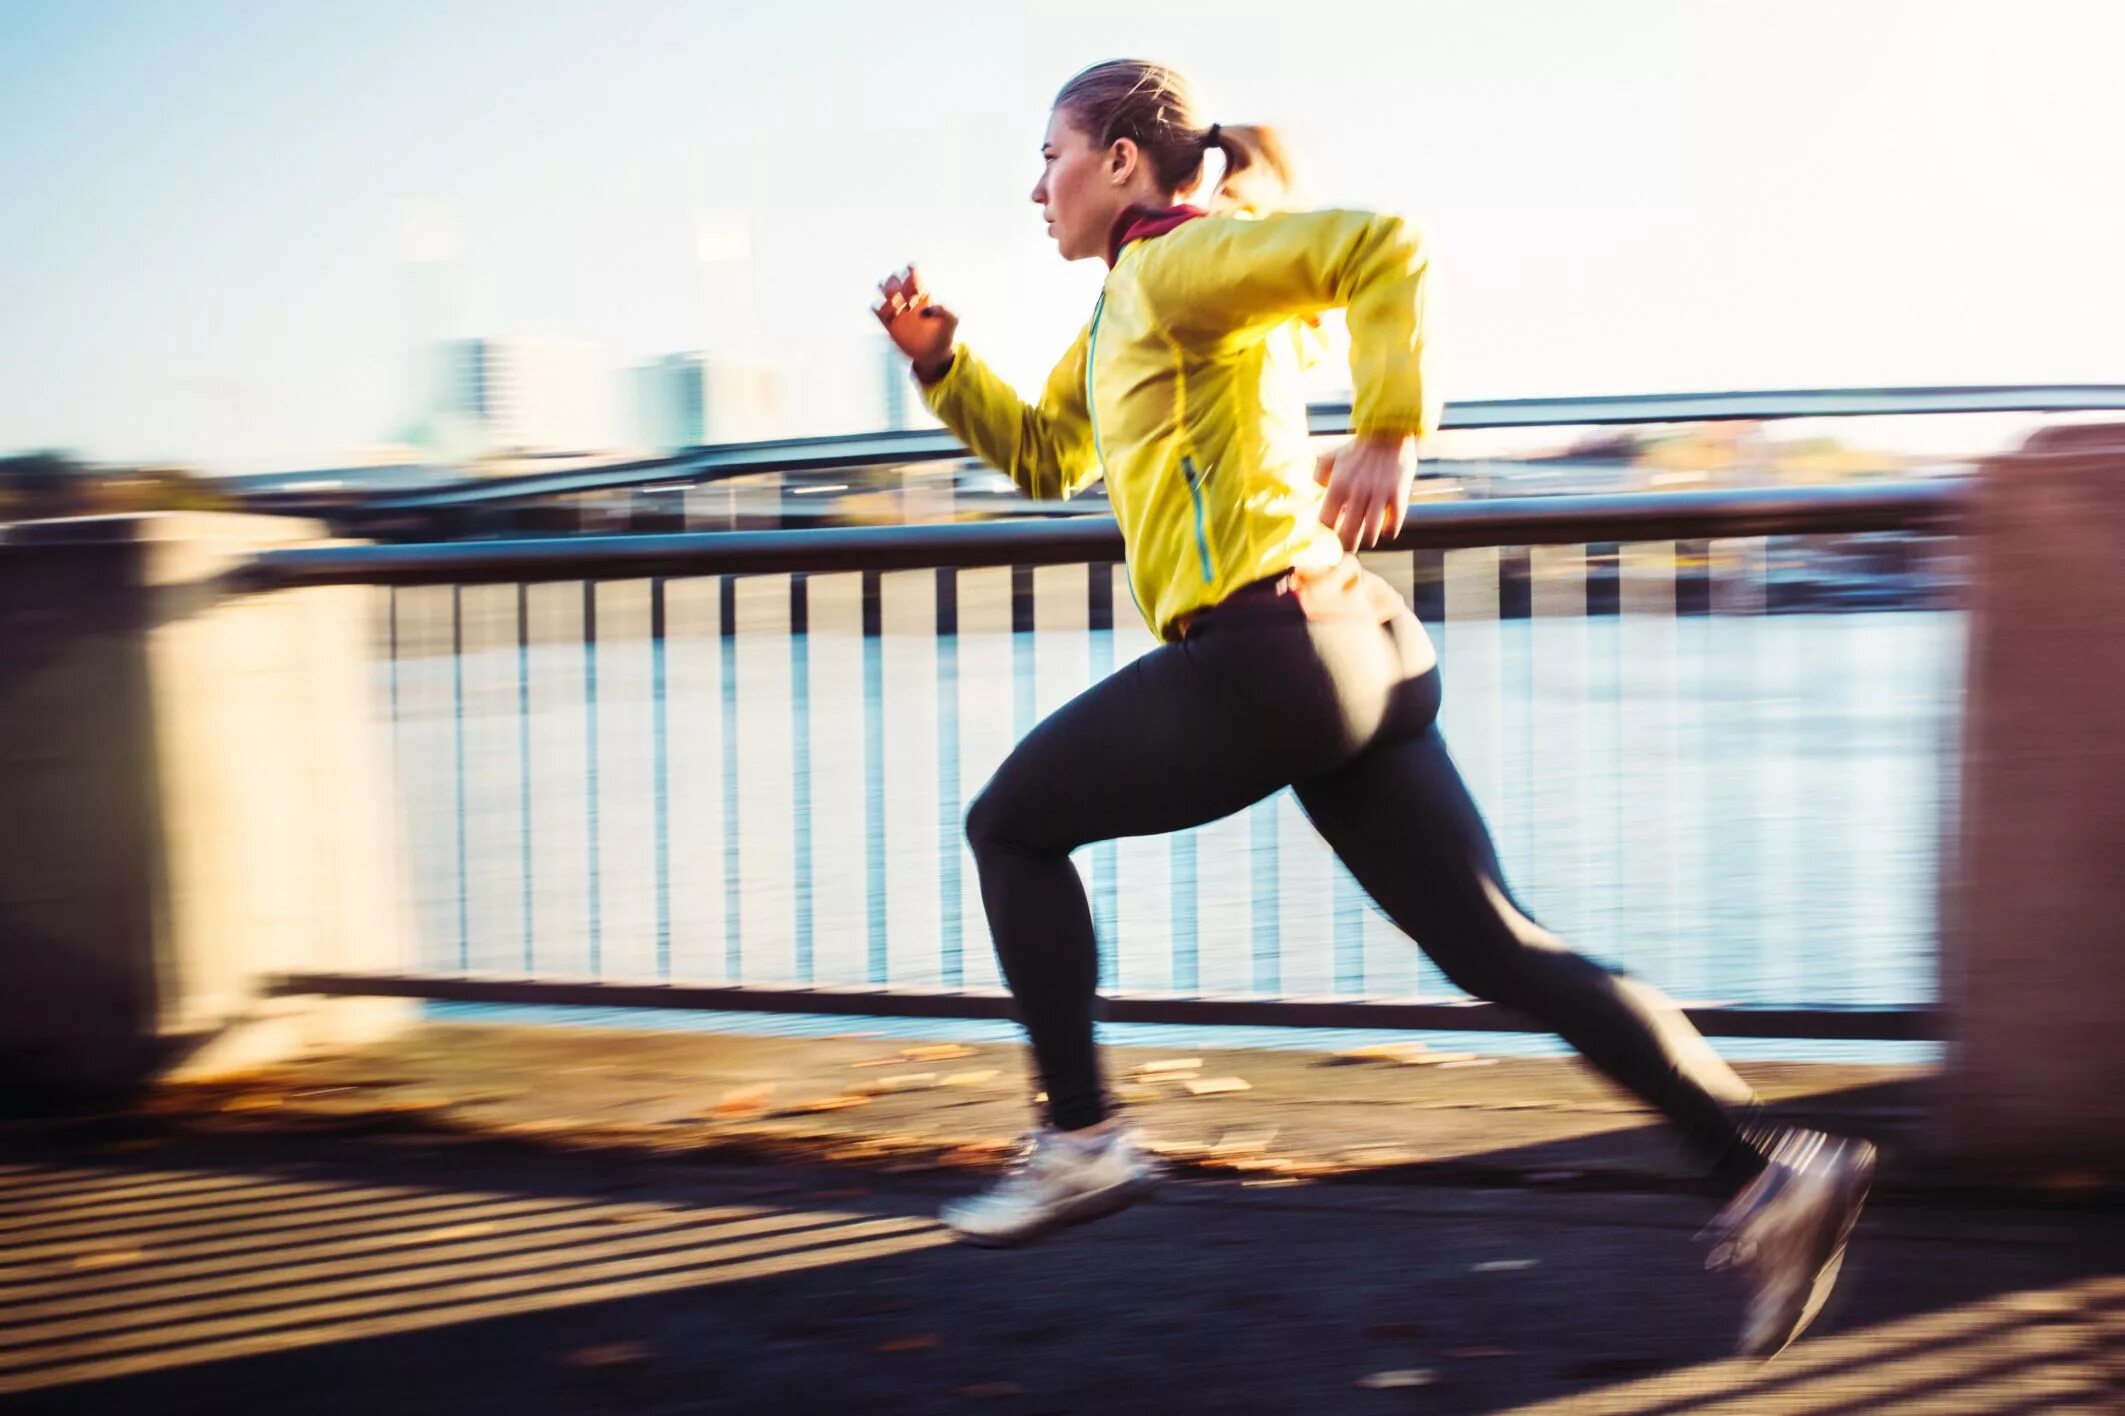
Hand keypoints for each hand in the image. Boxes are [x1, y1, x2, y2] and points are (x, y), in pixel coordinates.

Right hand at [872, 264, 958, 381]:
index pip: (912, 273)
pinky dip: (878, 309)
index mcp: (922, 293)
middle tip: (905, 301)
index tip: (916, 290)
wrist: (934, 354)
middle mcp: (907, 298)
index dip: (911, 275)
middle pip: (894, 279)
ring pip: (883, 290)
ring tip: (895, 309)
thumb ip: (945, 310)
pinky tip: (889, 317)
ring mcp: (897, 310)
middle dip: (896, 285)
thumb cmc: (945, 334)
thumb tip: (926, 309)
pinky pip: (877, 309)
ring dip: (885, 295)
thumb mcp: (952, 321)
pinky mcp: (889, 323)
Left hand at [1315, 434, 1415, 550]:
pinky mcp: (1398, 495)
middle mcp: (1357, 492)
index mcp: (1338, 485)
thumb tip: (1313, 495)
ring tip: (1365, 539)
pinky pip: (1392, 526)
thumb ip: (1318, 476)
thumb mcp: (1332, 458)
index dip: (1327, 535)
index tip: (1329, 536)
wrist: (1389, 432)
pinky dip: (1388, 533)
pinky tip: (1384, 530)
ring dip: (1367, 540)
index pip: (1326, 523)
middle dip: (1346, 544)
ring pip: (1370, 535)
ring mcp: (1379, 495)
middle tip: (1347, 544)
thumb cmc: (1357, 449)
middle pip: (1348, 535)